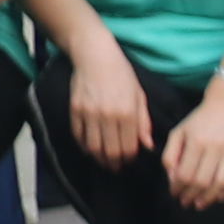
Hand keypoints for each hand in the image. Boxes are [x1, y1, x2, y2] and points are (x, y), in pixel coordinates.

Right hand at [66, 44, 154, 172]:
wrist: (95, 56)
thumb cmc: (122, 75)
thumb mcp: (139, 96)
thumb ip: (143, 122)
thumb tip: (147, 145)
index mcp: (127, 112)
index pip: (129, 147)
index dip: (129, 158)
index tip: (128, 161)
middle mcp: (108, 115)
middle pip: (111, 151)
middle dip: (114, 163)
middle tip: (116, 167)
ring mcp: (90, 112)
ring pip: (93, 147)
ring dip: (99, 158)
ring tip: (103, 161)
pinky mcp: (75, 109)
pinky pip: (78, 135)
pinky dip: (84, 146)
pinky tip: (90, 148)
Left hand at [164, 76, 223, 208]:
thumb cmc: (200, 121)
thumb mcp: (179, 132)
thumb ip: (171, 154)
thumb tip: (172, 178)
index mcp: (197, 141)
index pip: (185, 173)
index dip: (178, 187)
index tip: (174, 193)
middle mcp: (216, 147)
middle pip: (203, 181)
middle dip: (191, 195)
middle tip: (185, 202)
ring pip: (221, 183)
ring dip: (209, 198)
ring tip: (200, 204)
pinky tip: (219, 197)